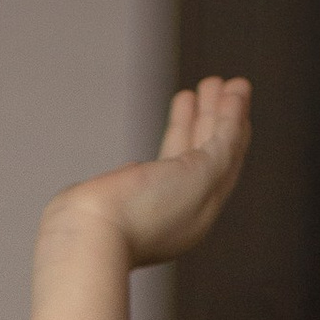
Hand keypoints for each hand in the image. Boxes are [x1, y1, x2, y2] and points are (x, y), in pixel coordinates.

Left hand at [42, 74, 253, 270]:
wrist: (91, 238)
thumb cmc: (83, 229)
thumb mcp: (101, 204)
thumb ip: (122, 187)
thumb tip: (131, 170)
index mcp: (163, 229)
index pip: (181, 178)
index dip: (188, 141)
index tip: (187, 113)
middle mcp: (189, 219)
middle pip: (207, 163)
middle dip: (212, 125)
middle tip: (213, 91)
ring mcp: (201, 201)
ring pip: (223, 150)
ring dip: (228, 114)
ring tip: (231, 81)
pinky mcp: (206, 179)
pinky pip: (227, 140)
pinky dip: (234, 114)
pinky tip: (236, 90)